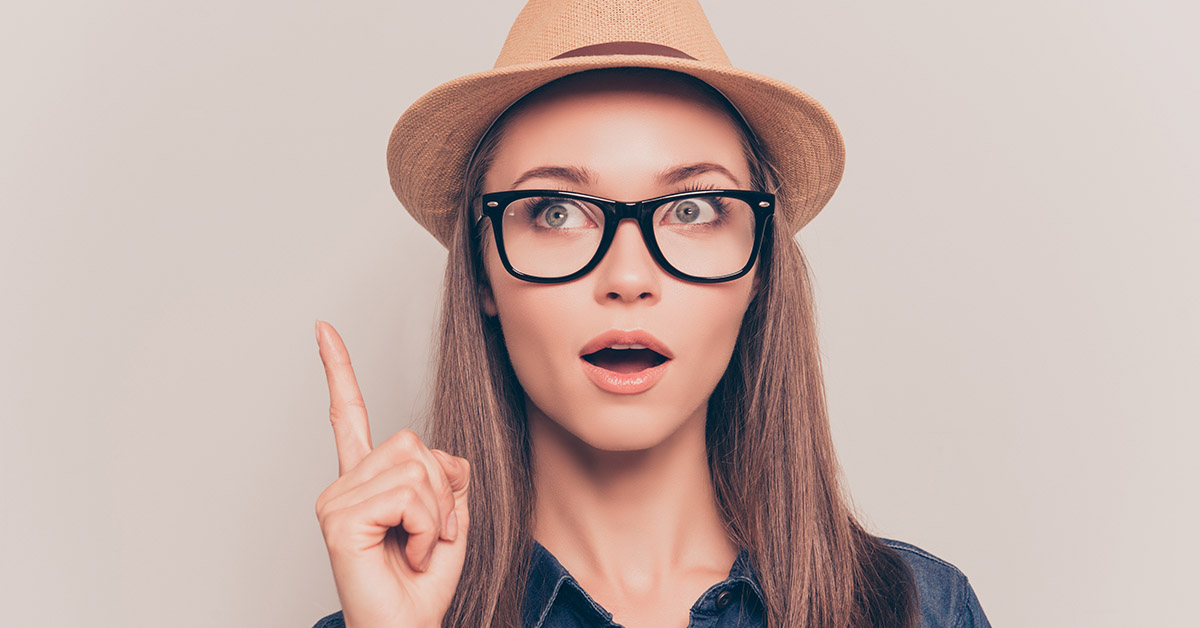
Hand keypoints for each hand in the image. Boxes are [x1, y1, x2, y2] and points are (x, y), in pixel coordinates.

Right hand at [313, 320, 470, 627]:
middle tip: (431, 534)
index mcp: (365, 481)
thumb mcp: (450, 518)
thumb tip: (439, 454)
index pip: (348, 417)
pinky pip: (410, 496)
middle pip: (413, 443)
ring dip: (437, 514)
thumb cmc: (422, 584)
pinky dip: (428, 528)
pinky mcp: (340, 519)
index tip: (323, 329)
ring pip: (417, 469)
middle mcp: (344, 486)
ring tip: (418, 547)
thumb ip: (446, 475)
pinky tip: (408, 554)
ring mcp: (337, 501)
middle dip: (442, 489)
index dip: (338, 371)